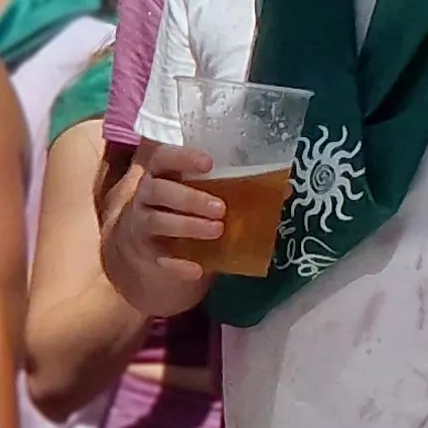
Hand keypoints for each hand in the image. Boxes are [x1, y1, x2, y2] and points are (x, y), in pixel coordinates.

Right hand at [105, 144, 223, 314]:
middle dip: (190, 198)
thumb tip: (284, 189)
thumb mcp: (203, 192)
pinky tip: (197, 269)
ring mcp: (143, 224)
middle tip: (220, 208)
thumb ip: (233, 187)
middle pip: (159, 190)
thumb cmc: (185, 207)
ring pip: (158, 221)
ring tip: (218, 230)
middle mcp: (146, 195)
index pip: (163, 157)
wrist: (153, 245)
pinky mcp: (147, 253)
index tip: (208, 164)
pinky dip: (178, 265)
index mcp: (161, 172)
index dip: (183, 157)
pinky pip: (160, 258)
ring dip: (188, 226)